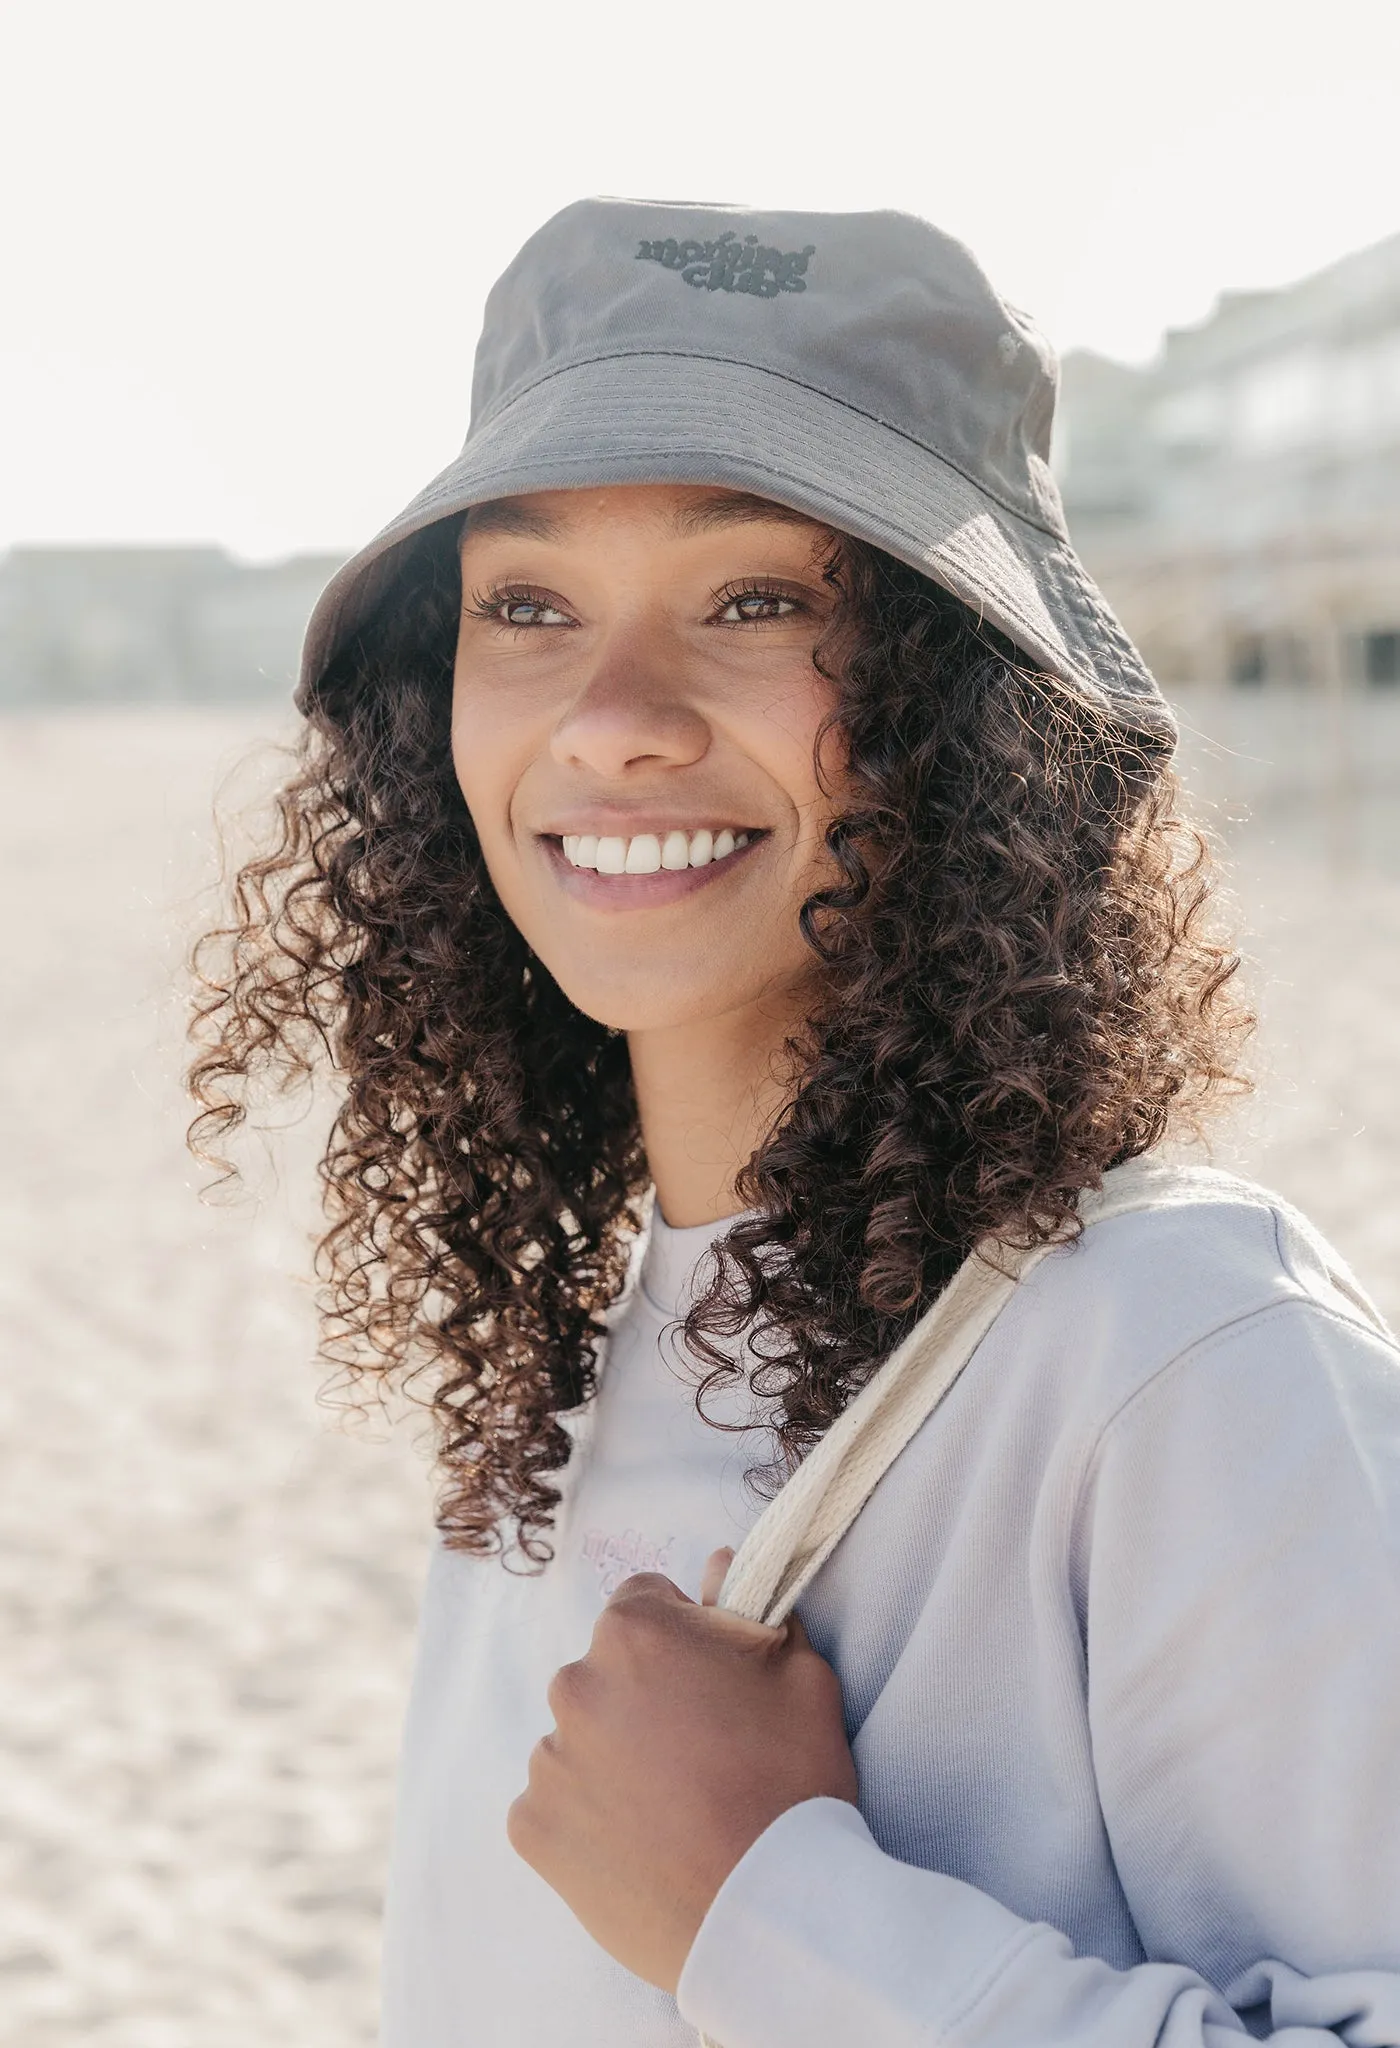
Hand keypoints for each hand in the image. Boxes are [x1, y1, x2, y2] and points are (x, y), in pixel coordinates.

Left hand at [507, 1546, 858, 1992]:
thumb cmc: (792, 1786)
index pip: (644, 1603)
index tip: (711, 1682)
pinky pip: (555, 1805)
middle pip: (606, 1672)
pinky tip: (642, 1844)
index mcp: (636, 1632)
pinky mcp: (533, 1828)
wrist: (766, 1914)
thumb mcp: (803, 1676)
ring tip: (675, 1810)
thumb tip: (714, 1566)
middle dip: (643, 1698)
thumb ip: (750, 1607)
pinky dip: (587, 1819)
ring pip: (580, 1740)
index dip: (682, 1637)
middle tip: (700, 1754)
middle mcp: (576, 1683)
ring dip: (614, 1759)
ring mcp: (549, 1759)